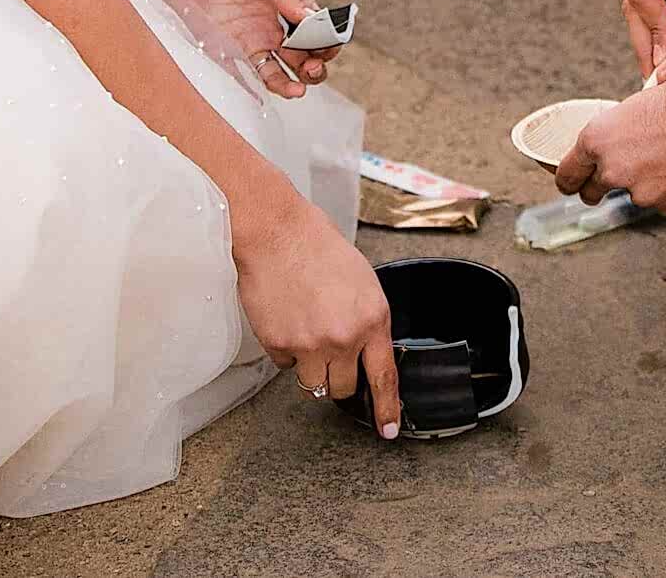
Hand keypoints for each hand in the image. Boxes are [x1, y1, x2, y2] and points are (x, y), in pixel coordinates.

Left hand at [140, 0, 335, 97]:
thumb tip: (310, 17)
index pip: (315, 25)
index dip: (327, 39)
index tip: (330, 46)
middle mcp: (269, 18)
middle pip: (301, 52)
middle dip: (314, 65)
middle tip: (313, 67)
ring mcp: (246, 34)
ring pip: (276, 68)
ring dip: (291, 82)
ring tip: (297, 89)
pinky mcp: (219, 44)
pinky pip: (241, 72)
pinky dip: (257, 87)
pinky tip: (268, 94)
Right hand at [234, 191, 401, 437]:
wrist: (278, 234)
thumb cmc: (318, 249)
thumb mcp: (362, 283)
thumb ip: (367, 320)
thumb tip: (364, 349)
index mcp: (373, 319)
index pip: (384, 376)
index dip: (387, 409)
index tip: (387, 430)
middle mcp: (345, 338)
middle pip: (343, 389)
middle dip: (337, 376)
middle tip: (327, 352)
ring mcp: (311, 345)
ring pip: (313, 385)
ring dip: (310, 369)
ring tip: (305, 333)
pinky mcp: (280, 346)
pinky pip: (285, 366)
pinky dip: (286, 351)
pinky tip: (286, 319)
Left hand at [554, 59, 665, 215]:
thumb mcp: (644, 101)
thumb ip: (623, 130)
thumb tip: (623, 141)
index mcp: (599, 139)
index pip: (567, 173)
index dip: (570, 178)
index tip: (574, 182)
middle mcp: (614, 170)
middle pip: (593, 192)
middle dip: (602, 186)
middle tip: (622, 172)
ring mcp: (642, 193)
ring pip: (636, 195)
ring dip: (647, 183)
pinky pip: (665, 202)